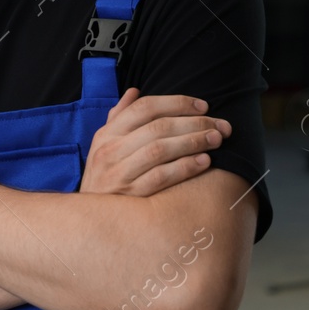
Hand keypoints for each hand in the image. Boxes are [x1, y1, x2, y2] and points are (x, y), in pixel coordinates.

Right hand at [80, 88, 231, 195]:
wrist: (88, 218)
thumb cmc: (103, 175)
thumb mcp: (103, 144)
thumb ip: (119, 117)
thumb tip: (134, 91)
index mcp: (107, 133)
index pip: (144, 107)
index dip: (177, 103)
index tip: (204, 106)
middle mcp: (111, 150)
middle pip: (158, 127)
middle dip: (194, 123)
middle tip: (220, 125)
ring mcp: (119, 173)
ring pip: (160, 150)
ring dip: (193, 142)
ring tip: (216, 140)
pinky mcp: (130, 195)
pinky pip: (161, 177)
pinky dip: (184, 167)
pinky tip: (204, 162)